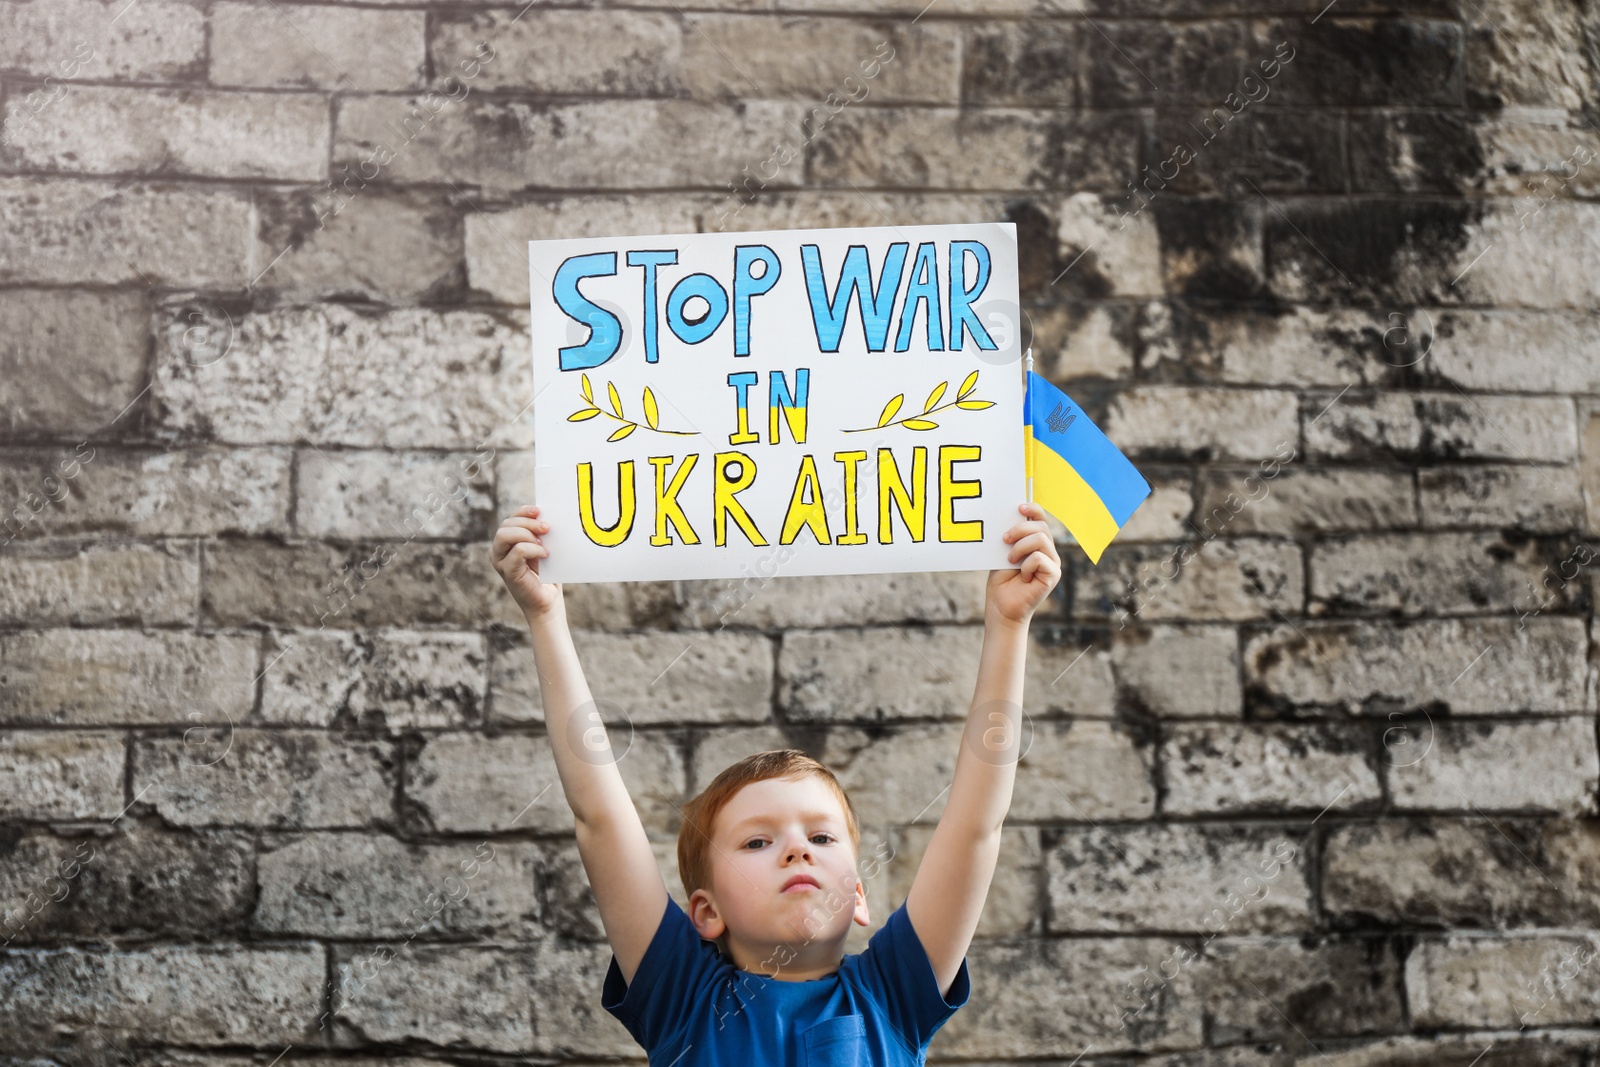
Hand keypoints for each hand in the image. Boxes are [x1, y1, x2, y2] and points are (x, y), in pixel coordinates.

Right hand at [491, 505, 562, 618]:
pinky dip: (533, 549)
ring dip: (527, 534)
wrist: (548, 600)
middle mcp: (498, 550)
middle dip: (528, 522)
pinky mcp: (508, 572)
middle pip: (506, 525)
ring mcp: (500, 562)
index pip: (510, 519)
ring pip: (505, 535)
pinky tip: (545, 554)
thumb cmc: (546, 574)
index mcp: (505, 542)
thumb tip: (546, 516)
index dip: (523, 511)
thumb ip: (540, 534)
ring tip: (544, 543)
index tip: (540, 511)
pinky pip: (517, 551)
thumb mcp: (542, 548)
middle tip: (547, 528)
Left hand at [986, 502, 1061, 625]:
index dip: (1033, 509)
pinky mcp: (1053, 575)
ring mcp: (1053, 563)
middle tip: (1004, 539)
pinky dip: (1026, 565)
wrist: (1001, 607)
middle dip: (1020, 529)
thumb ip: (1012, 536)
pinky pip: (1040, 558)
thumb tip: (1013, 515)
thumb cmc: (1001, 581)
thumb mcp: (1003, 552)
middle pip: (1041, 527)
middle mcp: (1049, 551)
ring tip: (1010, 559)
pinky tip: (1022, 576)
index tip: (1019, 507)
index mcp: (1037, 543)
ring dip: (1020, 547)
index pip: (1041, 519)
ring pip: (1041, 539)